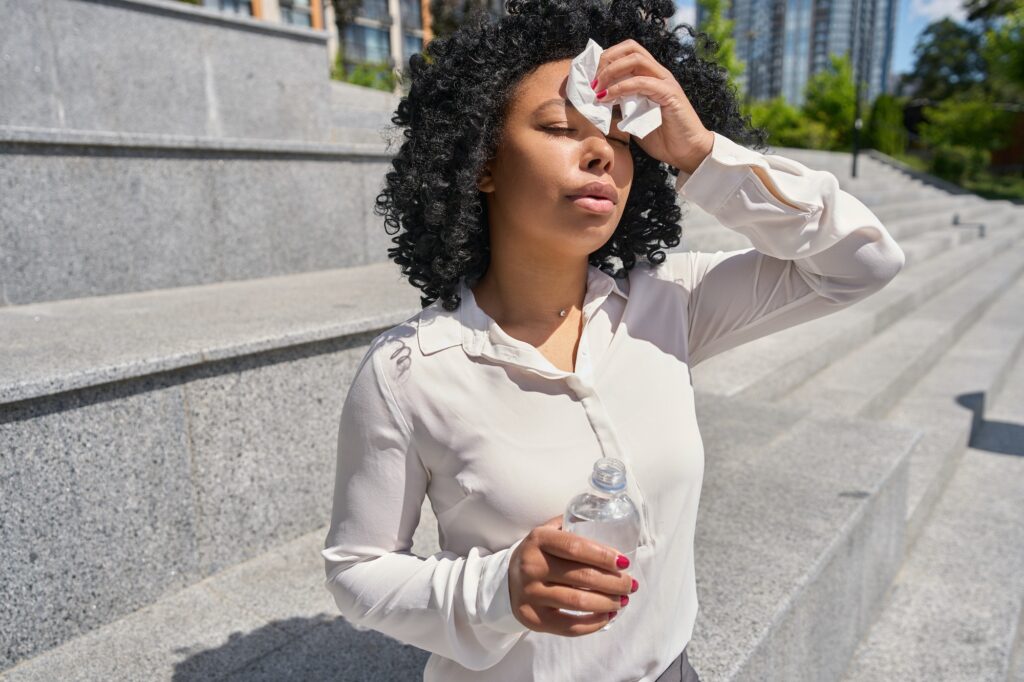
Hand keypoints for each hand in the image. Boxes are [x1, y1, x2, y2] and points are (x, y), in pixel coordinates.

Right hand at [507, 514, 637, 635]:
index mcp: (538, 540)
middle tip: (630, 584)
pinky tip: (607, 616)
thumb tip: (611, 524)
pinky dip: (593, 623)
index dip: (604, 555)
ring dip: (608, 603)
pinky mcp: (533, 618)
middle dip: (614, 582)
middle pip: (582, 577)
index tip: (624, 562)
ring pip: (578, 602)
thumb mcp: (547, 532)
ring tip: (623, 600)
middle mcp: (531, 566)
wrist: (507, 581)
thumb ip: (572, 525)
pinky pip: (569, 626)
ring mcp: (530, 594)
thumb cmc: (538, 554)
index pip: (576, 547)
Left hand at [590, 39, 714, 173]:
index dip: (606, 60)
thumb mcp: (633, 119)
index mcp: (650, 77)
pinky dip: (621, 88)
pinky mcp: (669, 94)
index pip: (627, 53)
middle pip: (630, 49)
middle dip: (606, 60)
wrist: (687, 152)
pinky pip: (642, 83)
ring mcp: (665, 82)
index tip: (590, 78)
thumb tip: (598, 102)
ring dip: (611, 71)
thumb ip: (620, 107)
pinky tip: (607, 98)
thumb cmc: (662, 138)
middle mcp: (659, 74)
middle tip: (591, 81)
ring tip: (597, 88)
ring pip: (636, 59)